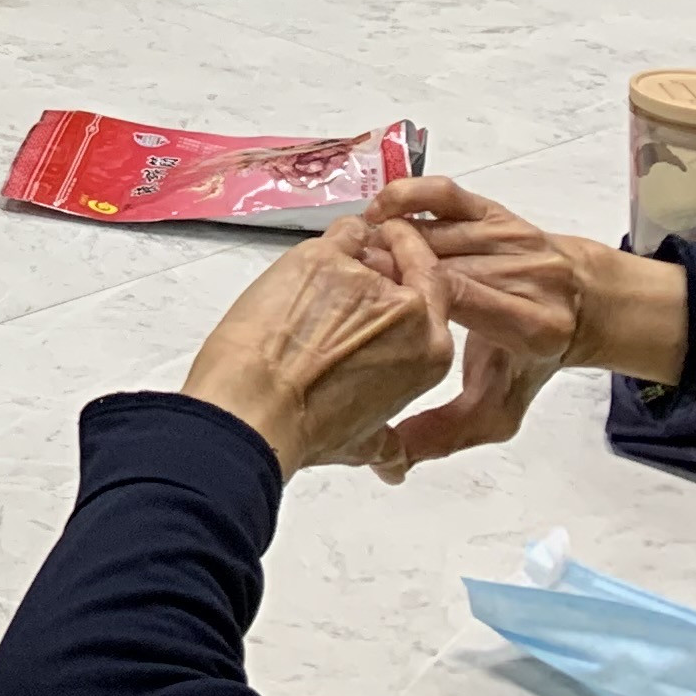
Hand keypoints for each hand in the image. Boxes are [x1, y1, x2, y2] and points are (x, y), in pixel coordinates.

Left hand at [181, 217, 455, 475]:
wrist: (258, 404)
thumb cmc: (307, 427)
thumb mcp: (364, 444)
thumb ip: (388, 447)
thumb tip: (392, 464)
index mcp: (430, 351)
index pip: (437, 289)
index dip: (418, 272)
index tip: (406, 261)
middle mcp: (407, 310)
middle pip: (404, 261)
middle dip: (383, 261)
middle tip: (357, 270)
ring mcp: (365, 278)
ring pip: (366, 244)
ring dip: (350, 254)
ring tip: (320, 282)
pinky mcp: (323, 257)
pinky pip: (340, 231)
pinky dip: (331, 239)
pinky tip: (312, 260)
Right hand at [367, 176, 689, 472]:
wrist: (585, 306)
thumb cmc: (533, 357)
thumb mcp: (498, 408)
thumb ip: (445, 433)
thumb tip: (390, 466)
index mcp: (529, 325)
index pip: (458, 297)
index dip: (407, 297)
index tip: (372, 306)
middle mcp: (524, 275)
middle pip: (439, 261)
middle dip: (387, 266)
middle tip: (347, 282)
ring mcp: (511, 237)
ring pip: (433, 229)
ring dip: (385, 239)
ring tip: (353, 257)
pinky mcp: (497, 210)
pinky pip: (446, 192)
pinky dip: (407, 196)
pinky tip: (377, 214)